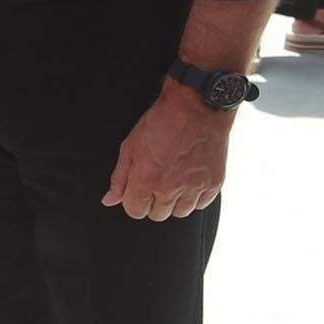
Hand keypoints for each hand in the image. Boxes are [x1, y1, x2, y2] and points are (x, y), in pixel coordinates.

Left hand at [101, 86, 232, 220]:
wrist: (196, 108)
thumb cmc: (162, 122)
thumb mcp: (130, 146)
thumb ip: (119, 177)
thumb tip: (110, 199)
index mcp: (146, 179)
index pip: (135, 211)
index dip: (133, 201)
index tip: (137, 192)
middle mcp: (170, 187)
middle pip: (157, 214)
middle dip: (152, 202)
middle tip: (155, 181)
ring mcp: (194, 187)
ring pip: (180, 213)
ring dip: (174, 202)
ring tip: (173, 180)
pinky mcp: (213, 183)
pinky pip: (201, 205)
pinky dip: (194, 197)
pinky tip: (188, 180)